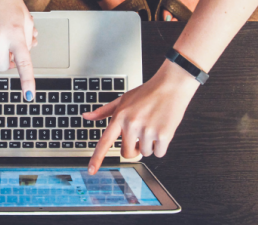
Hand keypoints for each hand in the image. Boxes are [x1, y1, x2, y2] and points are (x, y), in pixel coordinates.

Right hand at [0, 0, 36, 100]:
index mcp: (16, 33)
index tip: (29, 95)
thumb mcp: (25, 18)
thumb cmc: (8, 0)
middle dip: (5, 63)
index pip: (24, 63)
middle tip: (8, 50)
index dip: (27, 81)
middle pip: (1, 66)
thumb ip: (27, 39)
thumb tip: (25, 54)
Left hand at [84, 60, 200, 174]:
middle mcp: (132, 125)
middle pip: (127, 153)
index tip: (91, 170)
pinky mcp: (163, 135)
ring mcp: (147, 131)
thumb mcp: (123, 99)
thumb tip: (86, 116)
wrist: (171, 85)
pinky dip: (161, 146)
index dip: (97, 158)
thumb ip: (104, 111)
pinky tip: (162, 129)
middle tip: (140, 135)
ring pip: (145, 153)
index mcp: (120, 117)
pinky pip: (159, 153)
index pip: (105, 141)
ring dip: (149, 145)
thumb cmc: (147, 92)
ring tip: (153, 126)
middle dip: (134, 148)